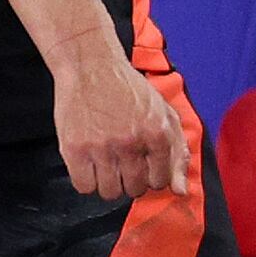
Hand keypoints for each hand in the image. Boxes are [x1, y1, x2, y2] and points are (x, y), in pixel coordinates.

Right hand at [49, 36, 191, 202]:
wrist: (90, 65)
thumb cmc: (128, 90)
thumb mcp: (164, 113)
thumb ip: (177, 153)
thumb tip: (181, 191)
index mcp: (157, 133)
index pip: (159, 181)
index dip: (150, 175)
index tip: (142, 164)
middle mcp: (131, 142)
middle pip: (134, 189)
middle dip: (130, 179)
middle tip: (122, 160)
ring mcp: (102, 146)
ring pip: (109, 192)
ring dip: (108, 182)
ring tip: (105, 162)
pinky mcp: (75, 148)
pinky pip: (84, 186)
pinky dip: (86, 180)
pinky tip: (89, 163)